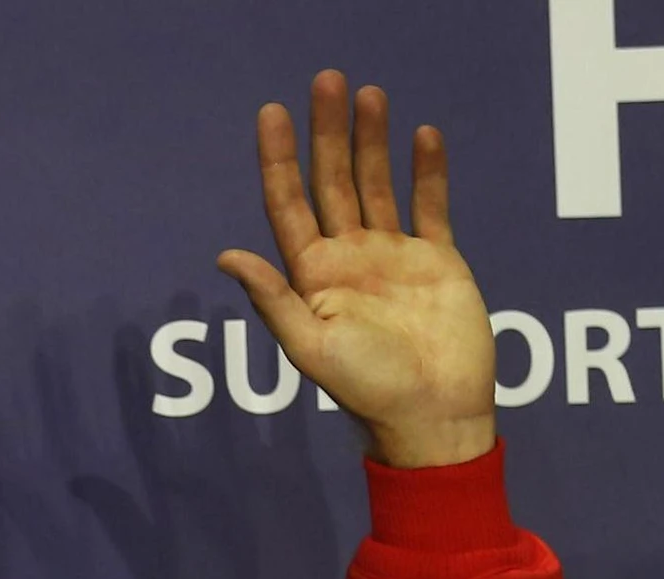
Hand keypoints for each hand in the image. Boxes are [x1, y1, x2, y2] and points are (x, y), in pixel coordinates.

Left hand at [217, 72, 496, 468]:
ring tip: (369, 94)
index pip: (288, 203)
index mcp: (311, 274)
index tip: (271, 112)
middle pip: (333, 181)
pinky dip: (428, 172)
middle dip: (327, 132)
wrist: (432, 412)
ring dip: (372, 141)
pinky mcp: (437, 261)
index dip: (278, 158)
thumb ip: (272, 299)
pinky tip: (423, 135)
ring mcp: (392, 256)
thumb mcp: (309, 346)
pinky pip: (430, 207)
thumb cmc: (366, 388)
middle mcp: (347, 257)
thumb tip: (226, 255)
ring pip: (378, 184)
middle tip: (326, 79)